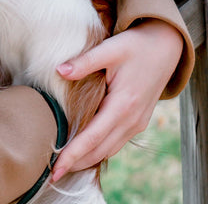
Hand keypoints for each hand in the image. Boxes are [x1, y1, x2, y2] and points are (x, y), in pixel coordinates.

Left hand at [50, 19, 182, 181]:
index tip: (56, 168)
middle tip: (53, 173)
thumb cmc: (135, 46)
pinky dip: (99, 150)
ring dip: (88, 159)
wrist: (164, 46)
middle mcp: (131, 120)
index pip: (92, 138)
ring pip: (109, 149)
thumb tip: (59, 71)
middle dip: (77, 163)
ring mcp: (136, 122)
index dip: (72, 154)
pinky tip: (85, 150)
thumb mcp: (109, 49)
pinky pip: (116, 141)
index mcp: (122, 105)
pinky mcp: (137, 120)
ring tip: (65, 165)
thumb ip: (84, 62)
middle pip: (100, 150)